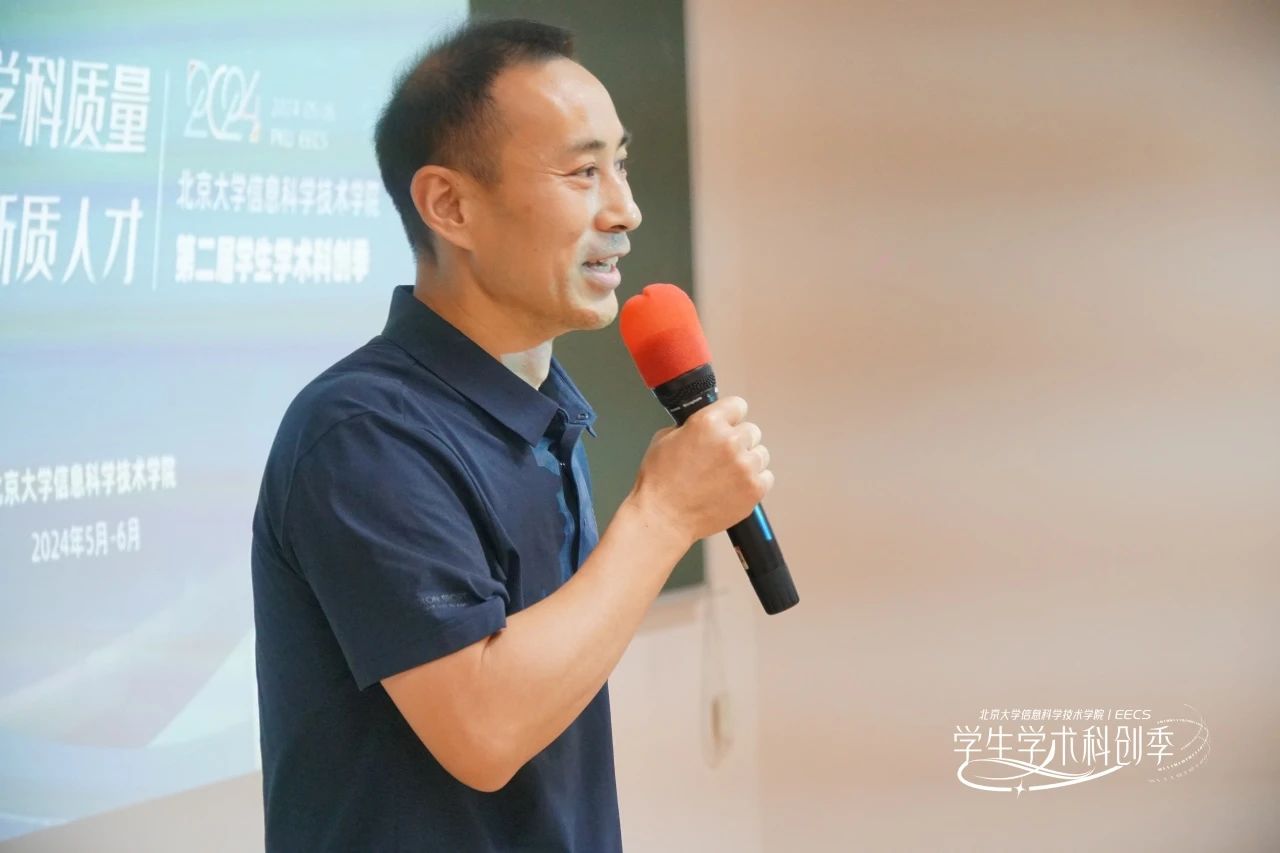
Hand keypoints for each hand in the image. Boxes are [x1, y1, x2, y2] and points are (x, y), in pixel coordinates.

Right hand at [625, 396, 773, 545]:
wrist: (664, 517)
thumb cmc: (660, 482)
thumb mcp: (666, 438)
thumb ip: (691, 426)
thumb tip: (704, 427)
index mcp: (709, 422)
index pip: (738, 405)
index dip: (731, 416)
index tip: (728, 424)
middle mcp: (730, 441)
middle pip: (752, 431)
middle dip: (738, 441)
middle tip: (722, 457)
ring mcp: (745, 466)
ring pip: (761, 454)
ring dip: (747, 461)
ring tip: (727, 475)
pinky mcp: (754, 489)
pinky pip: (766, 477)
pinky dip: (753, 482)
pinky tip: (734, 487)